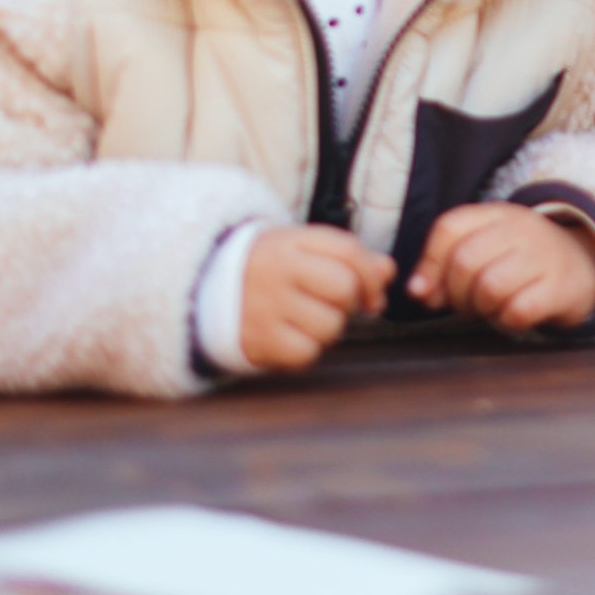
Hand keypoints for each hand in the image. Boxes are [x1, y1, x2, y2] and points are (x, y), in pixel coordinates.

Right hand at [239, 225, 395, 372]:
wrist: (206, 287)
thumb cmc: (271, 267)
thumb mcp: (303, 249)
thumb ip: (348, 256)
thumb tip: (388, 271)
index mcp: (290, 241)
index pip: (349, 251)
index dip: (372, 274)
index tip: (373, 292)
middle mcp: (277, 270)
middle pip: (344, 289)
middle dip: (350, 302)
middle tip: (335, 304)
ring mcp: (266, 306)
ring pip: (330, 326)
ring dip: (330, 327)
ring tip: (309, 318)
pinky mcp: (259, 341)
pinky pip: (307, 353)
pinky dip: (308, 348)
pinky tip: (294, 336)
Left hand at [406, 203, 594, 334]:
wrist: (587, 266)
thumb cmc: (521, 263)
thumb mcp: (487, 249)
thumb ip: (447, 265)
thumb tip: (417, 291)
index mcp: (498, 213)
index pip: (449, 227)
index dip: (429, 263)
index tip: (426, 291)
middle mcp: (521, 229)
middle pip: (465, 261)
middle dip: (455, 294)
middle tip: (466, 305)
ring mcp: (544, 257)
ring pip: (489, 287)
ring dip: (481, 309)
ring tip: (491, 308)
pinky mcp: (560, 288)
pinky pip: (518, 310)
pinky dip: (507, 322)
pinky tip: (513, 316)